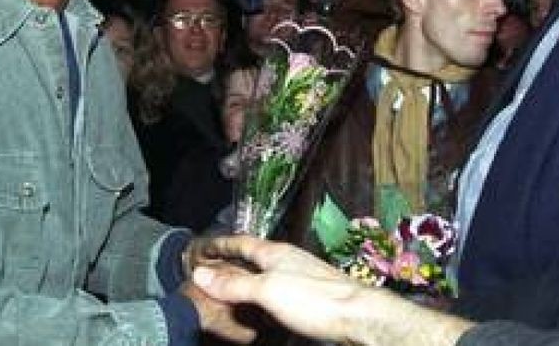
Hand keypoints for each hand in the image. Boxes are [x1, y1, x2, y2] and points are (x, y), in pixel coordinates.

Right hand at [192, 235, 473, 345]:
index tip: (201, 246)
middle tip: (208, 271)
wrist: (359, 316)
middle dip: (230, 263)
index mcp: (276, 253)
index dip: (220, 244)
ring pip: (265, 275)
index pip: (241, 242)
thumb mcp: (268, 290)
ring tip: (227, 290)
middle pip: (252, 257)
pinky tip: (259, 308)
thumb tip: (200, 273)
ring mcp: (300, 278)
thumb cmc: (315, 300)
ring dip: (246, 280)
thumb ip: (235, 284)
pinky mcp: (309, 297)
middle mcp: (288, 260)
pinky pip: (276, 291)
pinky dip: (260, 296)